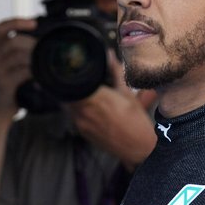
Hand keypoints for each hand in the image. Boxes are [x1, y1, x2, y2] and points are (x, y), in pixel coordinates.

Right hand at [0, 17, 37, 117]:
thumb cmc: (6, 85)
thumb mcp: (7, 64)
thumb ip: (18, 51)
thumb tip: (40, 40)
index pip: (2, 28)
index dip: (17, 22)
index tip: (34, 22)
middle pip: (13, 41)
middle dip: (32, 43)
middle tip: (45, 48)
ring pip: (18, 56)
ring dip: (34, 57)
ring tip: (45, 61)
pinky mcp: (2, 82)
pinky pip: (22, 72)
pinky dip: (34, 72)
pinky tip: (40, 76)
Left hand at [65, 53, 157, 169]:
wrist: (138, 149)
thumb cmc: (136, 121)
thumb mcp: (128, 94)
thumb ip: (116, 73)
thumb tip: (109, 55)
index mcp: (96, 98)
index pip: (72, 82)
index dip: (70, 75)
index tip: (72, 69)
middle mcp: (85, 111)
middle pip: (66, 93)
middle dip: (70, 85)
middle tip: (76, 79)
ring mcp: (81, 123)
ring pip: (67, 106)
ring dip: (71, 98)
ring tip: (82, 92)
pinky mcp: (82, 132)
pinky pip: (72, 117)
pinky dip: (75, 110)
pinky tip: (87, 108)